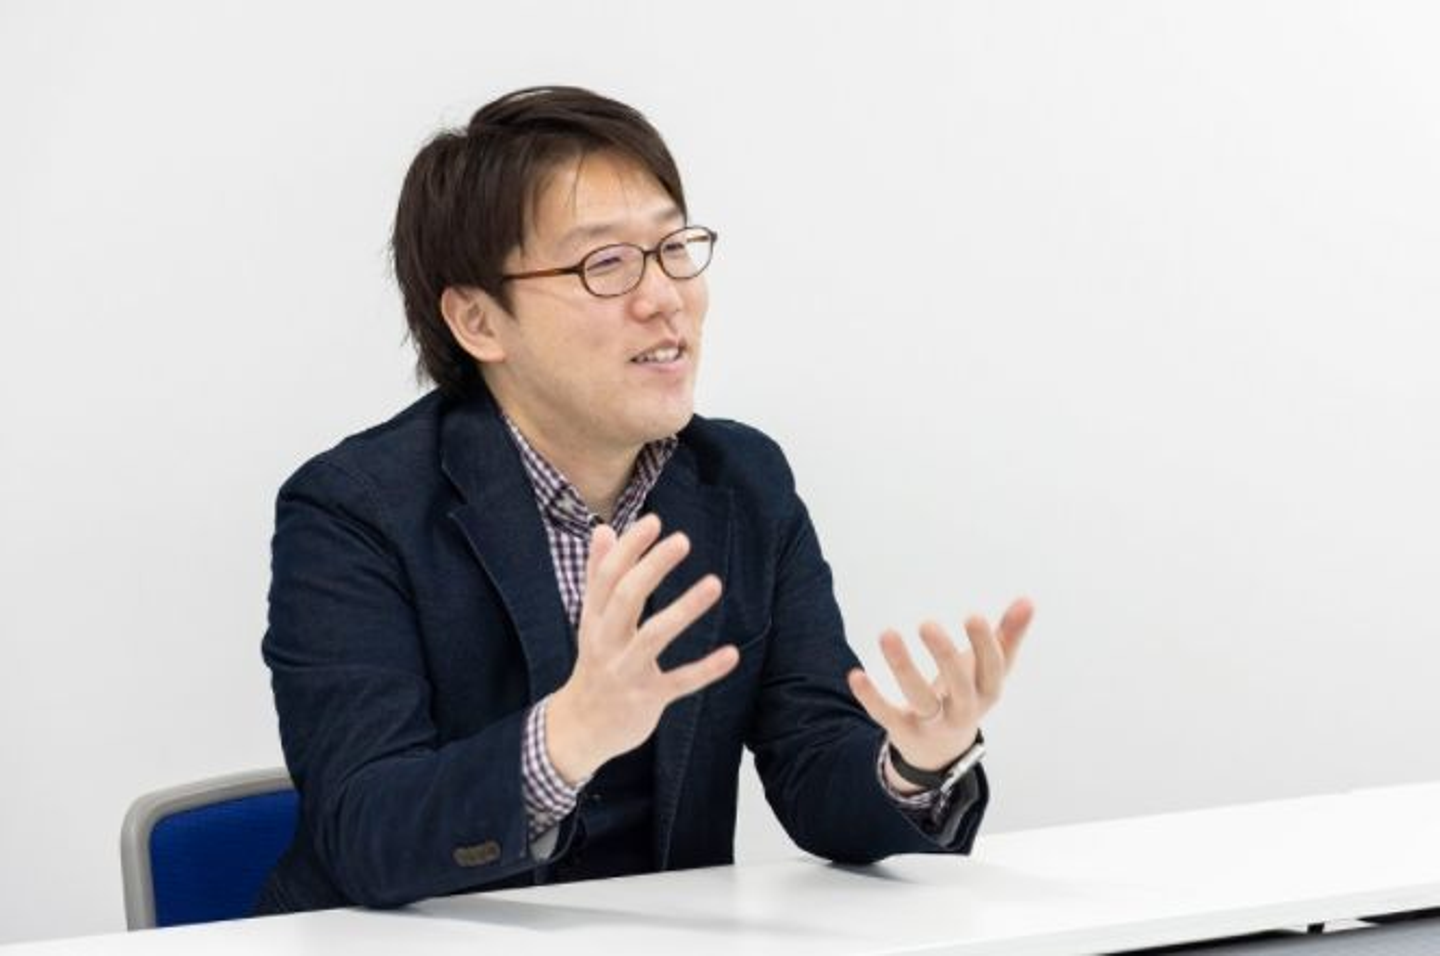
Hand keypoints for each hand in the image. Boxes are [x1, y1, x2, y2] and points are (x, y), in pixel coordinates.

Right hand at [546, 514, 738, 783]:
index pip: (607, 576)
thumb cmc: (594, 664)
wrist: (578, 730)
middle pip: (625, 598)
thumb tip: (604, 530)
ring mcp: (626, 671)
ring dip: (684, 609)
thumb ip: (598, 576)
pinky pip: (679, 682)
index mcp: (593, 619)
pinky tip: (732, 654)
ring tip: (715, 583)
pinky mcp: (647, 699)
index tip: (654, 521)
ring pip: (653, 637)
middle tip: (682, 540)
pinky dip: (705, 669)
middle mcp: (605, 642)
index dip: (629, 548)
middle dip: (652, 568)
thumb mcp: (590, 620)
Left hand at [847, 598, 1033, 787]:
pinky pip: (887, 715)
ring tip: (886, 634)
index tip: (973, 616)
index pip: (992, 669)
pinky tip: (855, 674)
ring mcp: (934, 724)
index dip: (985, 645)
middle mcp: (964, 711)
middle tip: (927, 624)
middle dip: (945, 656)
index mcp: (987, 692)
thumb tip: (1028, 600)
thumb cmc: (969, 694)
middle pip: (959, 686)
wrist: (942, 751)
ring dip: (902, 668)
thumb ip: (1007, 636)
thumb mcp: (989, 670)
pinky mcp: (905, 731)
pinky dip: (871, 697)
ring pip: (919, 699)